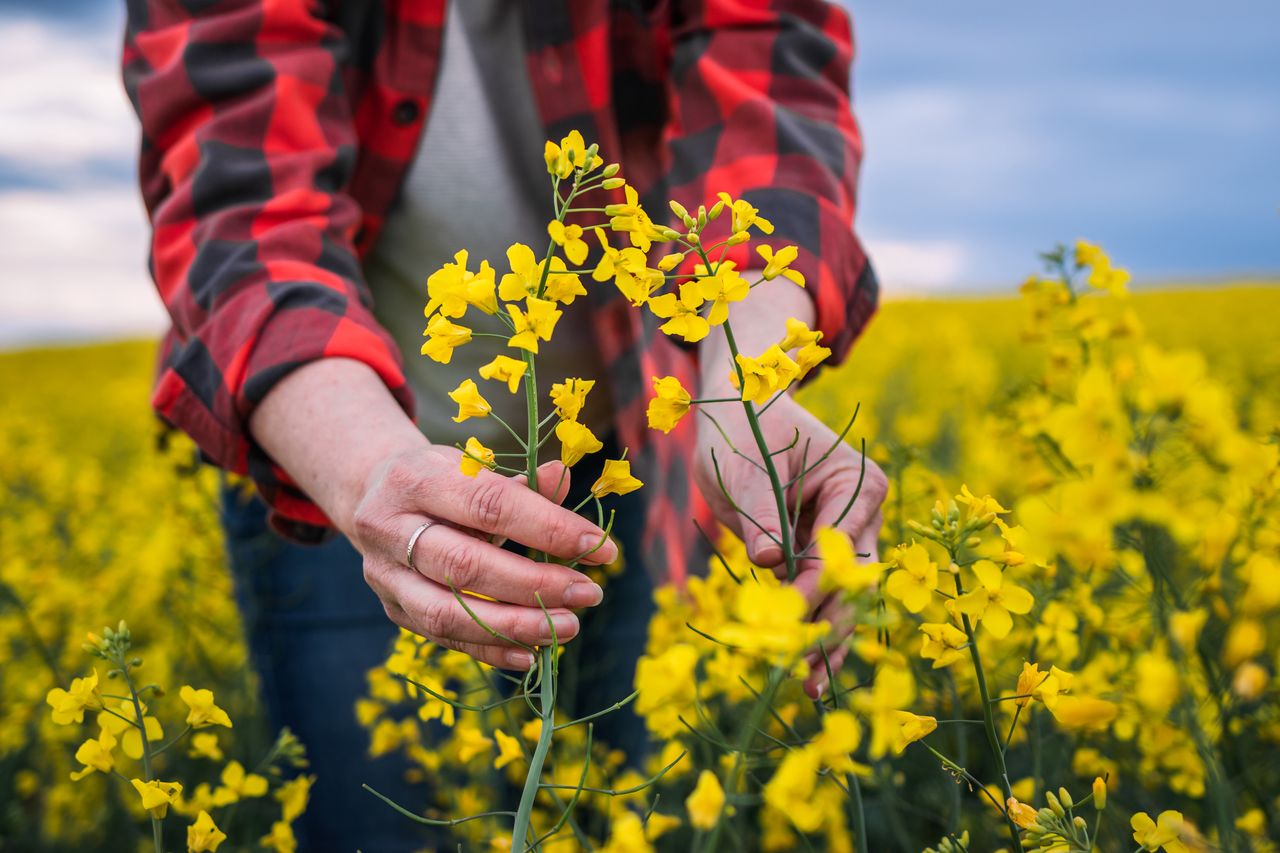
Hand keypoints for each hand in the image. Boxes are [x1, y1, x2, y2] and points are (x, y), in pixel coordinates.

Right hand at [249, 358, 613, 670]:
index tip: (600, 547)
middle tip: (589, 593)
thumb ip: (519, 482)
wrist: (372, 496)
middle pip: (465, 565)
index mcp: (415, 479)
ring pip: (447, 612)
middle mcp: (389, 528)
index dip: (547, 528)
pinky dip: (490, 650)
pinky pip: (443, 639)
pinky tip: (532, 654)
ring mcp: (385, 574)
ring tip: (568, 627)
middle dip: (535, 584)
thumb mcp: (473, 468)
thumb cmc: (441, 480)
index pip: (488, 506)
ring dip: (515, 626)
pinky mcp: (392, 609)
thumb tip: (563, 478)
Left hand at [695, 393, 886, 695]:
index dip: (816, 585)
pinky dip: (814, 626)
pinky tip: (806, 669)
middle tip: (806, 671)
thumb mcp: (744, 466)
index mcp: (856, 481)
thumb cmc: (742, 427)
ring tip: (809, 685)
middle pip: (853, 579)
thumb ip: (761, 511)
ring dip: (826, 638)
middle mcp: (863, 510)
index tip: (788, 615)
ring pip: (844, 596)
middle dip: (830, 626)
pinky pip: (824, 594)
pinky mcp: (824, 550)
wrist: (738, 411)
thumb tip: (770, 561)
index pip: (840, 545)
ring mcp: (848, 532)